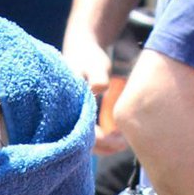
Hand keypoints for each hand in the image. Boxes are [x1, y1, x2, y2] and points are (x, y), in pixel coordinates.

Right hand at [62, 25, 129, 155]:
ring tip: (123, 141)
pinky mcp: (80, 116)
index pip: (84, 133)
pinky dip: (104, 136)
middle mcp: (67, 116)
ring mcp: (73, 117)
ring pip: (87, 141)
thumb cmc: (89, 56)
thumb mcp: (95, 65)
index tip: (121, 141)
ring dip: (105, 144)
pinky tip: (117, 134)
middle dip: (105, 147)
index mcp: (68, 107)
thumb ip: (97, 76)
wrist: (82, 47)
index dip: (103, 140)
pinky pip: (90, 133)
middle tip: (125, 144)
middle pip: (84, 143)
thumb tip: (100, 87)